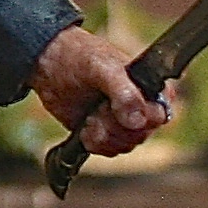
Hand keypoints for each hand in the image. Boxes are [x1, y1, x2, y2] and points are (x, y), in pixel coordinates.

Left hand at [27, 22, 166, 156]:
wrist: (48, 64)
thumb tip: (137, 121)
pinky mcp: (105, 133)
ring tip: (90, 114)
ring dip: (103, 134)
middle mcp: (142, 107)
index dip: (139, 118)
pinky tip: (85, 125)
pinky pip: (109, 150)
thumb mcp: (102, 69)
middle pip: (141, 135)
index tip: (114, 107)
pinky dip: (94, 142)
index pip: (160, 115)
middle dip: (114, 125)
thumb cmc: (79, 57)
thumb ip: (123, 92)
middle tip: (99, 107)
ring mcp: (123, 122)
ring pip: (125, 145)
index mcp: (150, 87)